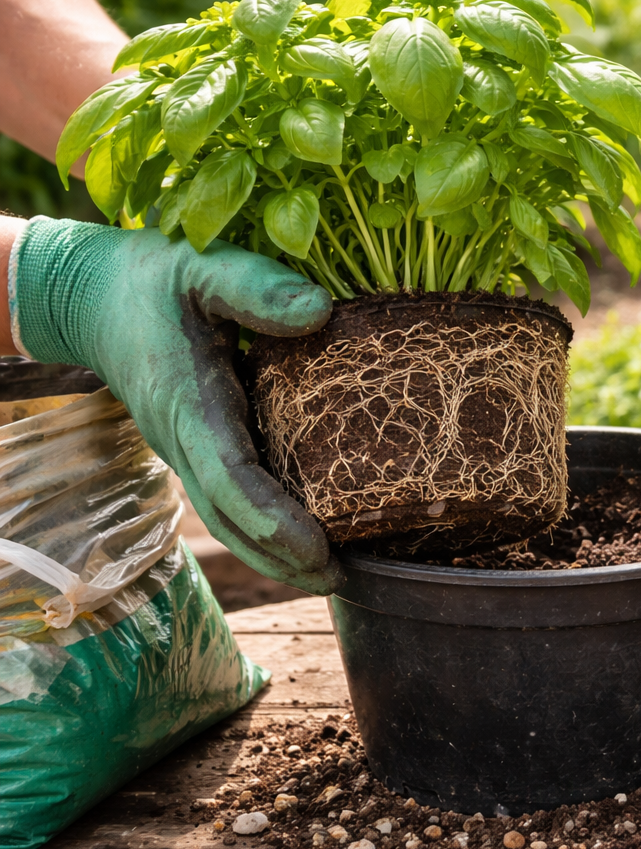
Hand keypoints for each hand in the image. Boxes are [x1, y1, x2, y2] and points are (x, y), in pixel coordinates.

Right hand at [10, 218, 336, 592]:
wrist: (91, 293)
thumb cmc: (152, 278)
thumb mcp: (201, 267)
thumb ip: (254, 287)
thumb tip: (320, 312)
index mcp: (189, 404)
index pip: (232, 479)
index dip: (274, 521)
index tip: (317, 550)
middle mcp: (186, 439)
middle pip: (232, 519)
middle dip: (283, 558)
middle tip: (340, 581)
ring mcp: (190, 448)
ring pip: (231, 516)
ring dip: (276, 553)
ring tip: (335, 574)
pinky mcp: (200, 444)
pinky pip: (235, 494)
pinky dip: (269, 524)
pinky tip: (314, 532)